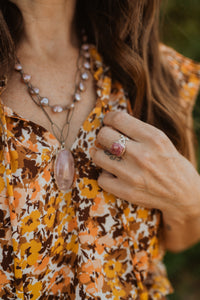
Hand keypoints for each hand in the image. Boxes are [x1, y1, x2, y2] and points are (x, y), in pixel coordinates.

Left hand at [91, 111, 199, 250]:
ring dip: (100, 154)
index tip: (109, 122)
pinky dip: (106, 176)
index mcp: (153, 138)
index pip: (118, 118)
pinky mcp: (127, 192)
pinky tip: (114, 174)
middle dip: (103, 135)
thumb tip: (111, 123)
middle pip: (104, 135)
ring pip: (98, 156)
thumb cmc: (171, 164)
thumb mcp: (162, 141)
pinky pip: (102, 178)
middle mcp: (142, 155)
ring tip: (107, 156)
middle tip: (107, 140)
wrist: (184, 194)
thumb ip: (139, 131)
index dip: (109, 118)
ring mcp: (133, 175)